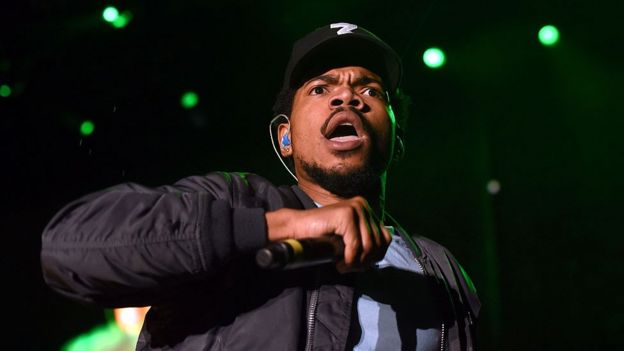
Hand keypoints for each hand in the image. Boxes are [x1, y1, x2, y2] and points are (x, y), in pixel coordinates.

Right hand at [265, 196, 391, 271]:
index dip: (374, 257)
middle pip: (378, 243)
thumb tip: (381, 255)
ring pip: (369, 246)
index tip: (357, 265)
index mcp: (367, 209)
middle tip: (348, 268)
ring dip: (356, 263)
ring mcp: (355, 208)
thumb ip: (366, 242)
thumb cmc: (323, 237)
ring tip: (342, 266)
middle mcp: (363, 205)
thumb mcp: (350, 239)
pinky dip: (348, 259)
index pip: (385, 238)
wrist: (297, 228)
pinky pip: (355, 246)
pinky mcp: (346, 214)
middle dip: (365, 262)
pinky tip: (338, 262)